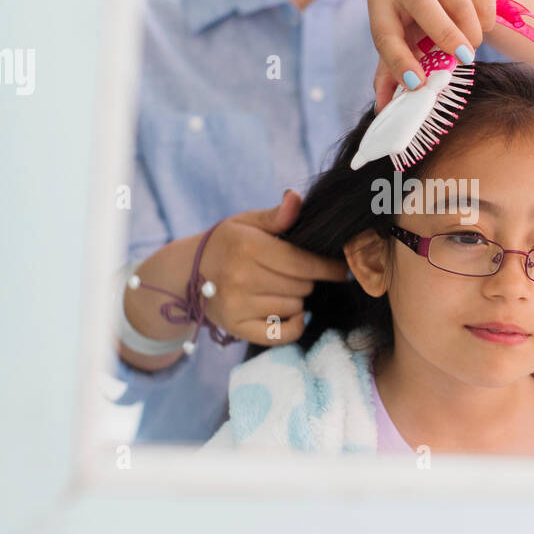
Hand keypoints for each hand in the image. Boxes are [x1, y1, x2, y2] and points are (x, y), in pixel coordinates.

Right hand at [199, 191, 348, 346]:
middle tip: (297, 274)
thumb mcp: (248, 222)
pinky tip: (293, 313)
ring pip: (295, 307)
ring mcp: (237, 305)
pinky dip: (294, 325)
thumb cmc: (228, 244)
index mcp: (248, 247)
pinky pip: (282, 334)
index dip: (329, 267)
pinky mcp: (236, 328)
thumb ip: (277, 215)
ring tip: (282, 288)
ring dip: (298, 299)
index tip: (344, 269)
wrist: (189, 273)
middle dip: (308, 279)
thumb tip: (296, 199)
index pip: (303, 262)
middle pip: (302, 286)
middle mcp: (241, 278)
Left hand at [367, 0, 496, 112]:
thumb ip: (391, 78)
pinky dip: (485, 17)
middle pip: (423, 5)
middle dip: (445, 34)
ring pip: (458, 2)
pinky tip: (480, 25)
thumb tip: (382, 110)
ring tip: (470, 47)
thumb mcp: (403, 50)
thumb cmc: (417, 29)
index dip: (400, 62)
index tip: (418, 85)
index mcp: (380, 2)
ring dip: (471, 32)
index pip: (386, 34)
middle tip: (464, 59)